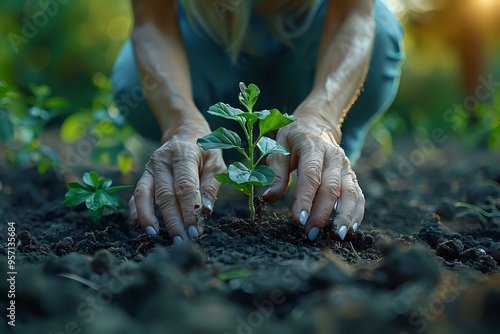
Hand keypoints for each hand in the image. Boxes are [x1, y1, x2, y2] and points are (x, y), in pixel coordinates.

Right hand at [129, 121, 225, 243]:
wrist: (186, 132)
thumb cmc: (205, 151)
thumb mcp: (217, 163)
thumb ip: (212, 186)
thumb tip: (205, 211)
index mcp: (184, 154)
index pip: (185, 187)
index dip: (190, 211)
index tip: (195, 231)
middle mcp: (163, 159)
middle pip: (165, 194)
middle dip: (172, 220)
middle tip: (181, 240)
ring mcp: (150, 166)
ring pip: (145, 194)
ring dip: (149, 217)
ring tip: (155, 236)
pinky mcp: (144, 174)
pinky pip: (136, 193)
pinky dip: (136, 210)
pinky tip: (140, 225)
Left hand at [263, 117, 364, 240]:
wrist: (317, 124)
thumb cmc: (293, 139)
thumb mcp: (279, 147)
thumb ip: (276, 172)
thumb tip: (269, 196)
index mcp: (313, 147)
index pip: (310, 174)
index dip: (305, 198)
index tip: (299, 219)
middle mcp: (333, 157)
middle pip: (331, 187)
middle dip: (322, 213)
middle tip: (311, 233)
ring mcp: (346, 167)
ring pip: (350, 192)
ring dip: (345, 215)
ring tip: (337, 236)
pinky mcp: (352, 176)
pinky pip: (358, 195)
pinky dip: (357, 213)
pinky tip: (351, 229)